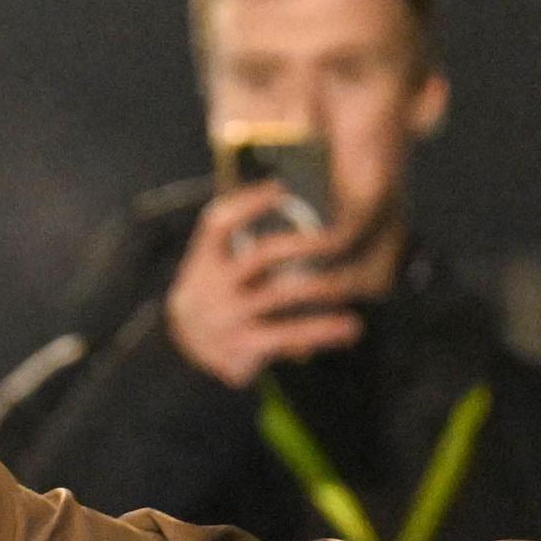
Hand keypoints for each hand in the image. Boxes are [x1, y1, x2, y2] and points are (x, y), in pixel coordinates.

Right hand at [164, 182, 375, 389]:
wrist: (181, 353)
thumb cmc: (215, 298)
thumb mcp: (213, 270)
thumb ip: (241, 247)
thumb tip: (292, 211)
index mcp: (204, 261)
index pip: (219, 223)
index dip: (249, 203)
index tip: (281, 188)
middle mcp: (211, 288)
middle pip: (262, 255)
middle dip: (305, 244)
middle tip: (342, 237)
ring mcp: (227, 318)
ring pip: (283, 294)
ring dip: (326, 286)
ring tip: (359, 283)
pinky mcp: (242, 348)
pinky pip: (289, 335)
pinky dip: (323, 330)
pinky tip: (350, 327)